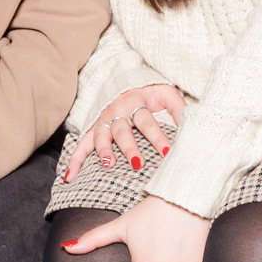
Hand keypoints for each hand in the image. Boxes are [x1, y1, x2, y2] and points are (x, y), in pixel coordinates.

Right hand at [63, 84, 186, 179]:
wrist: (129, 84)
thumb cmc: (152, 95)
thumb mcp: (167, 95)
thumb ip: (179, 107)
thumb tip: (190, 123)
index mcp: (137, 101)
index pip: (147, 121)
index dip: (158, 137)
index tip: (168, 153)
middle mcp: (118, 111)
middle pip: (123, 130)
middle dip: (130, 148)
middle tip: (139, 164)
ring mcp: (104, 121)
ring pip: (102, 136)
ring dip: (103, 151)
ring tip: (109, 164)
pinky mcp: (94, 130)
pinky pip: (81, 145)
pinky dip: (75, 160)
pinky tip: (70, 177)